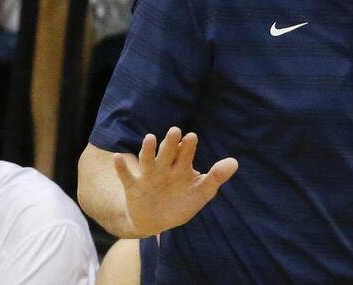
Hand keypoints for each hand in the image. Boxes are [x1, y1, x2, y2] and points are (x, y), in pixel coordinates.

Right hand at [114, 127, 238, 236]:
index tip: (191, 137)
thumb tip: (235, 162)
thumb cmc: (182, 202)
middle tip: (175, 131)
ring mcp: (148, 176)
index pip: (185, 154)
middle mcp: (164, 167)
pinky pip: (127, 176)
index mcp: (181, 166)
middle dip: (170, 143)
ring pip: (148, 160)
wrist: (157, 221)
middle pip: (167, 153)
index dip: (188, 147)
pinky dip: (122, 168)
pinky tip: (118, 158)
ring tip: (149, 138)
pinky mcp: (134, 187)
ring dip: (147, 150)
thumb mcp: (202, 192)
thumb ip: (216, 177)